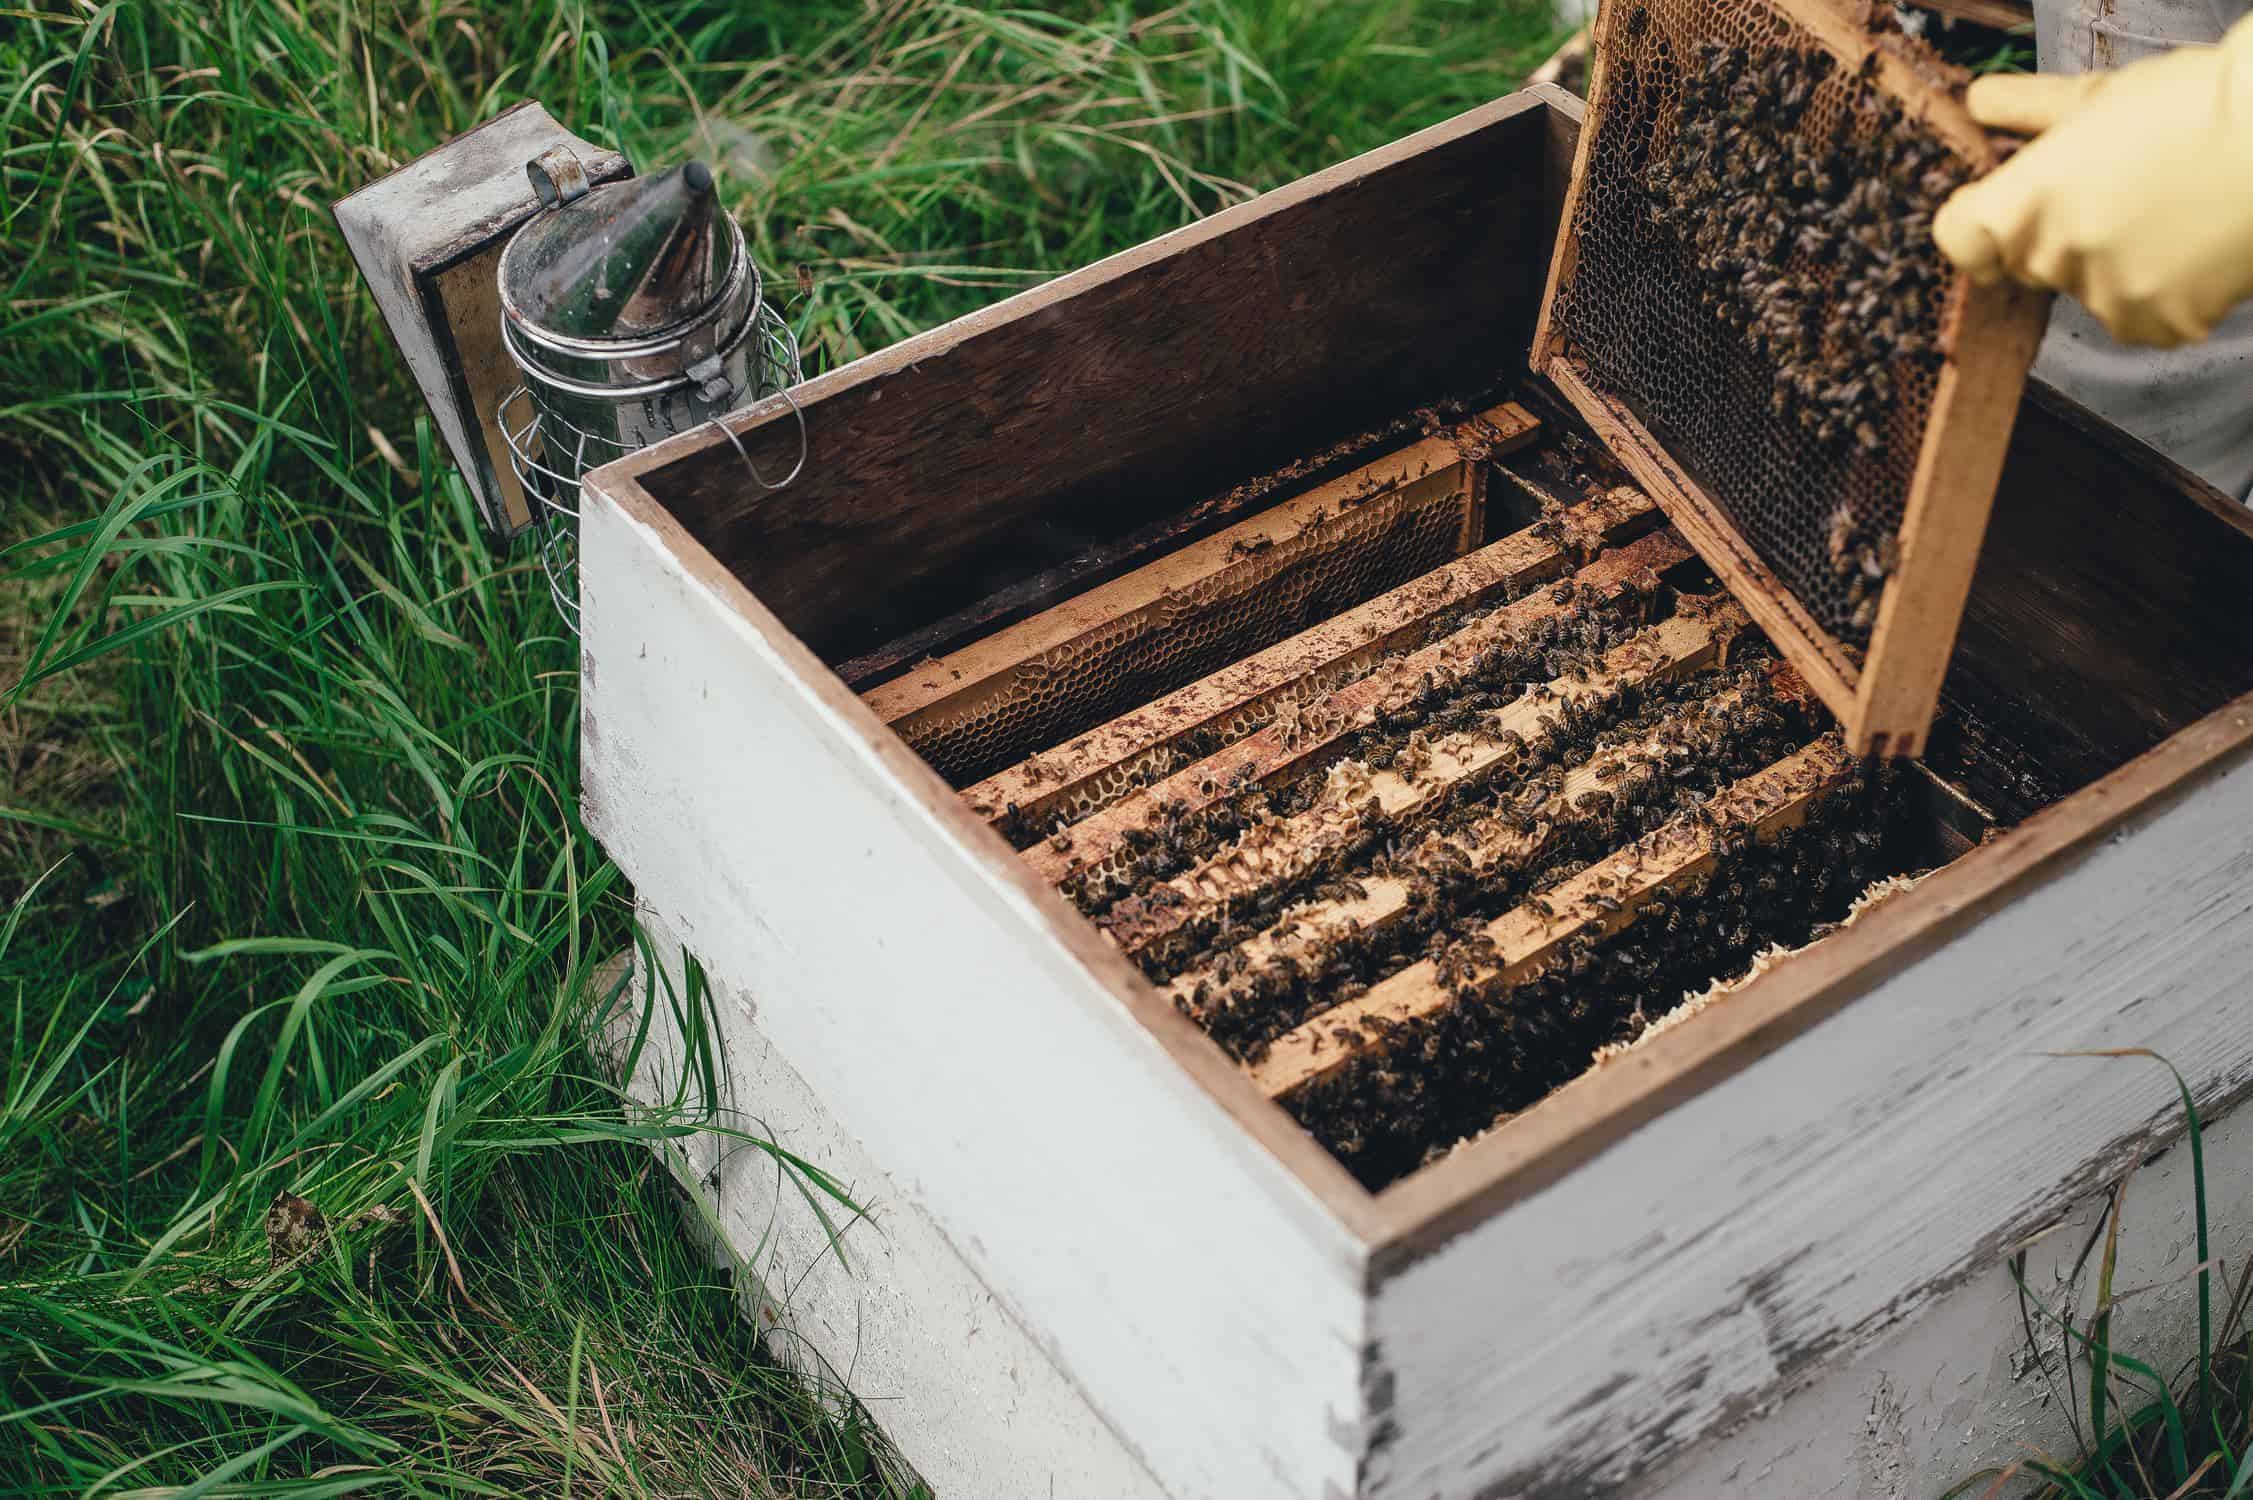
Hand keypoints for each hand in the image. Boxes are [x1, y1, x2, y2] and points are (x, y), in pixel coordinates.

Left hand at [1932, 18, 2252, 347]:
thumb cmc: (2195, 107)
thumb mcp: (2100, 98)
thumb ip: (2028, 109)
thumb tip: (1980, 100)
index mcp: (2019, 206)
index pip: (1959, 238)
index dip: (1978, 220)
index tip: (2002, 206)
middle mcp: (2050, 260)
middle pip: (2027, 262)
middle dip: (2059, 236)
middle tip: (2119, 196)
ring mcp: (2102, 298)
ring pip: (2088, 288)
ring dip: (2116, 264)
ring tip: (2171, 215)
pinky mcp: (2156, 323)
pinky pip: (2142, 316)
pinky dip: (2164, 293)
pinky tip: (2193, 249)